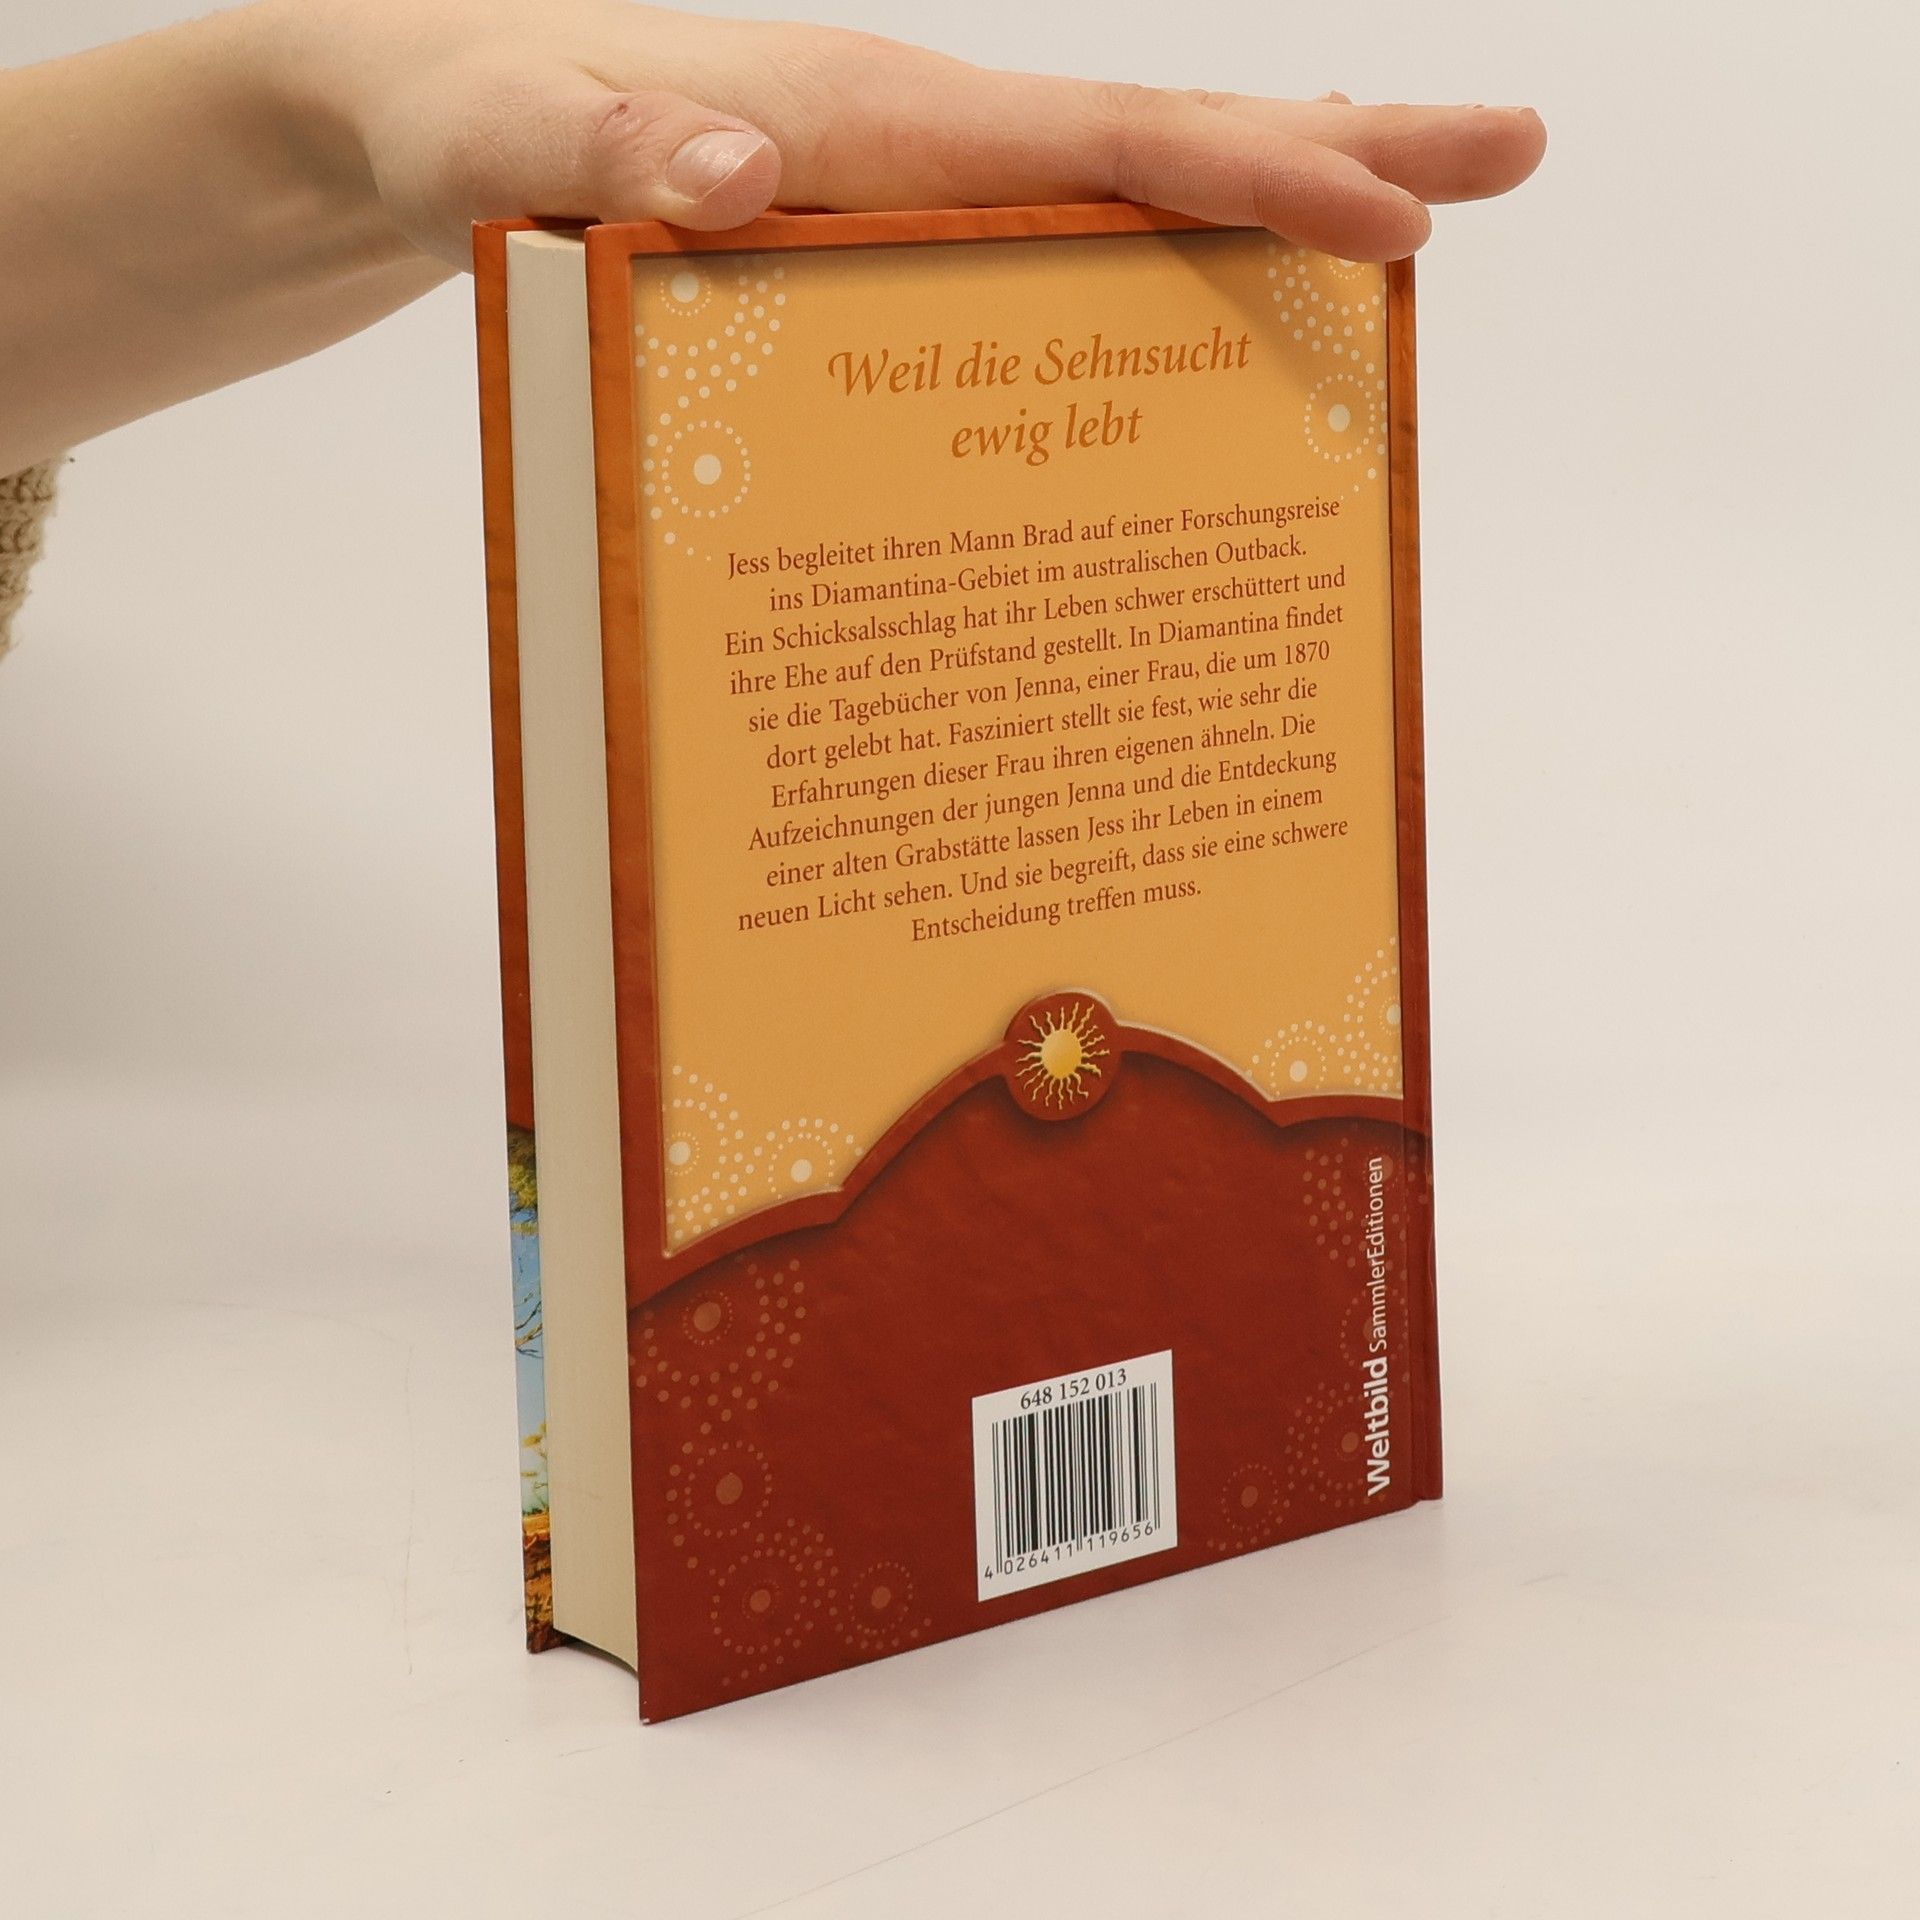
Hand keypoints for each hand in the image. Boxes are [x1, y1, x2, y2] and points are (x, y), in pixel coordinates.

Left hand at [275, 0, 1544, 265]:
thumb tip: (740, 167)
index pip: (1100, 138)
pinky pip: (1038, 257)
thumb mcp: (496, 146)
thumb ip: (600, 148)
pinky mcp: (876, 241)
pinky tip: (1186, 319)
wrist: (415, 111)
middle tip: (1506, 157)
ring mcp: (906, 188)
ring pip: (1115, 201)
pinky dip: (1137, 277)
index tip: (1395, 206)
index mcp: (869, 118)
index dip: (1251, 171)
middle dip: (1332, 152)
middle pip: (1158, 146)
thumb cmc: (458, 122)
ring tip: (1396, 248)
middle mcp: (915, 141)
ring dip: (1259, 220)